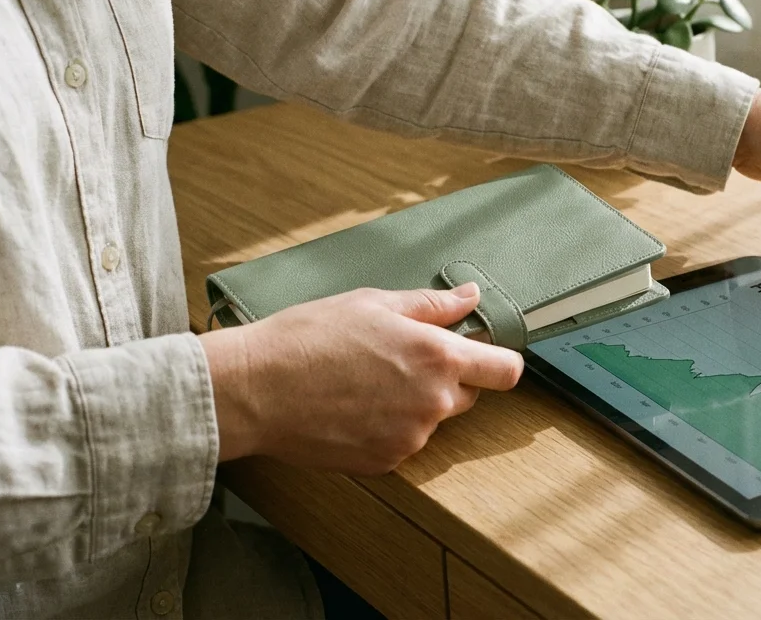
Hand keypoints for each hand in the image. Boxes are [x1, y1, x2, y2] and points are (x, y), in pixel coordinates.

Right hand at [201, 283, 523, 474]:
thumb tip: (469, 298)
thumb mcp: (374, 304)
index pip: (506, 371)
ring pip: (431, 419)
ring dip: (412, 405)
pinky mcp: (386, 462)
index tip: (488, 358)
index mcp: (438, 357)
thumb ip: (432, 306)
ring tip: (363, 384)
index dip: (500, 362)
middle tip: (398, 362)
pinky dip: (386, 428)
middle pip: (466, 395)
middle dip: (445, 379)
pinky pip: (402, 442)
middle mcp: (433, 402)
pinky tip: (351, 408)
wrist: (254, 389)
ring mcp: (411, 437)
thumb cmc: (308, 338)